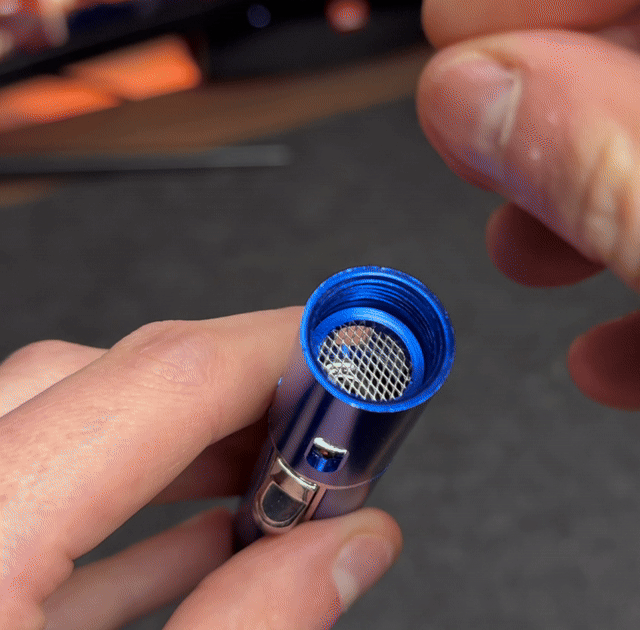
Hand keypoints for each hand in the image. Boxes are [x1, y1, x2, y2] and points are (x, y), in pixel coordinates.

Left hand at [0, 312, 400, 629]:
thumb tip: (349, 549)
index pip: (161, 378)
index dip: (279, 349)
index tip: (349, 348)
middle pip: (99, 375)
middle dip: (231, 391)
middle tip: (317, 427)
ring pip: (62, 426)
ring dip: (181, 447)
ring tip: (272, 483)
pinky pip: (26, 504)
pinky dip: (124, 510)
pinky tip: (199, 537)